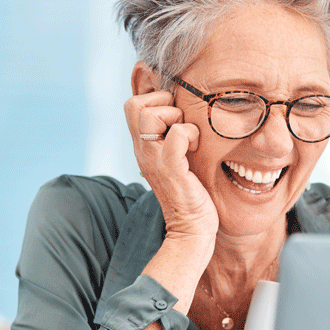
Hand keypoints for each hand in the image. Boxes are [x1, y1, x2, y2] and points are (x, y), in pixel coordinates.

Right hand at [123, 89, 218, 241]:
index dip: (156, 101)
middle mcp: (142, 150)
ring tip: (188, 139)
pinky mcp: (171, 168)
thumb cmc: (190, 193)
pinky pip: (177, 134)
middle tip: (179, 124)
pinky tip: (196, 149)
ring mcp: (154, 159)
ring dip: (177, 118)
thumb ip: (170, 137)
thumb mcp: (174, 159)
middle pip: (134, 104)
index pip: (132, 105)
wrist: (190, 228)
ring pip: (151, 114)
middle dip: (162, 103)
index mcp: (142, 146)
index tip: (175, 119)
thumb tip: (183, 112)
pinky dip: (192, 135)